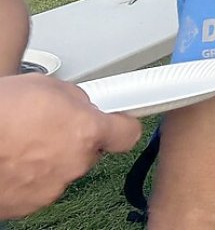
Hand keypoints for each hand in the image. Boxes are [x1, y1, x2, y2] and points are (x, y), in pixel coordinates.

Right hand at [0, 74, 141, 218]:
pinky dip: (29, 176)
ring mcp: (52, 186)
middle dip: (76, 139)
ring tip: (22, 142)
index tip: (118, 121)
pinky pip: (40, 186)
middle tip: (49, 126)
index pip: (128, 133)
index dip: (121, 125)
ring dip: (50, 158)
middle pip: (91, 151)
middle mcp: (75, 162)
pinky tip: (12, 160)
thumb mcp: (44, 85)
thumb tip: (82, 103)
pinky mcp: (29, 204)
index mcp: (86, 131)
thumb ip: (74, 98)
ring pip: (64, 169)